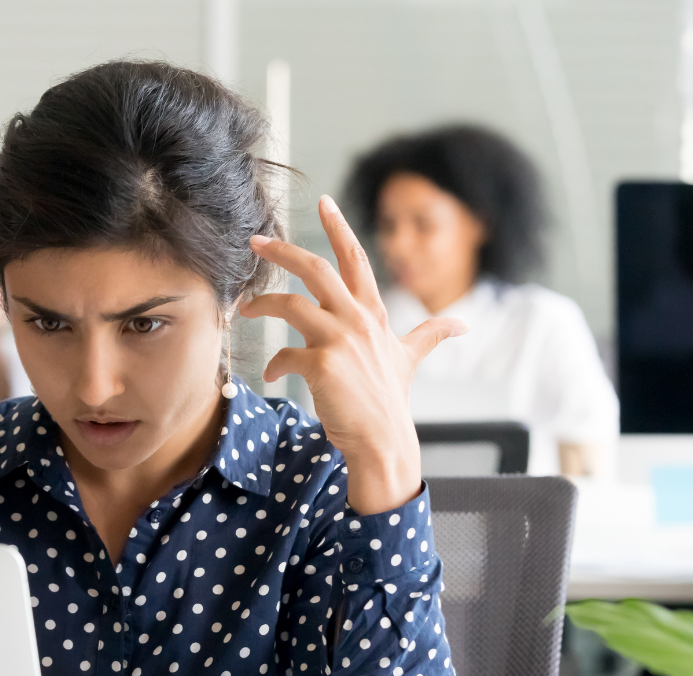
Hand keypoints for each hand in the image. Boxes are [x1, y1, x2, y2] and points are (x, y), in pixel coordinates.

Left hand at [240, 196, 466, 514]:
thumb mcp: (411, 360)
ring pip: (291, 305)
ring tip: (244, 308)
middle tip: (256, 241)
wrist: (383, 441)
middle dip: (282, 252)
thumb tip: (462, 324)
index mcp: (374, 314)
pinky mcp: (323, 364)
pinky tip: (271, 374)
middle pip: (316, 270)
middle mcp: (359, 320)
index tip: (323, 202)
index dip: (339, 228)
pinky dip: (274, 363)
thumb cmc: (389, 401)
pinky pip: (285, 354)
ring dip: (263, 304)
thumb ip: (431, 336)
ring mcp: (341, 340)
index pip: (356, 260)